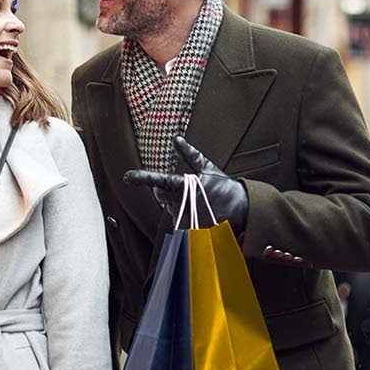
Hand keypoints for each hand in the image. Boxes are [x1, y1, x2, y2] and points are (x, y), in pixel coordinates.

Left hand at [123, 136, 247, 235]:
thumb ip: (190, 154)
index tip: (127, 176)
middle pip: (160, 196)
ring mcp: (186, 218)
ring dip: (178, 204)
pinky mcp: (190, 230)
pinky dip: (184, 216)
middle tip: (187, 189)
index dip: (142, 178)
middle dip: (167, 191)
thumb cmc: (224, 186)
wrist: (243, 209)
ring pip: (169, 208)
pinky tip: (198, 213)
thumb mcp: (208, 167)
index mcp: (185, 185)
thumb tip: (176, 138)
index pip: (159, 180)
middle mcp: (182, 202)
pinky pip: (178, 221)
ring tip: (197, 203)